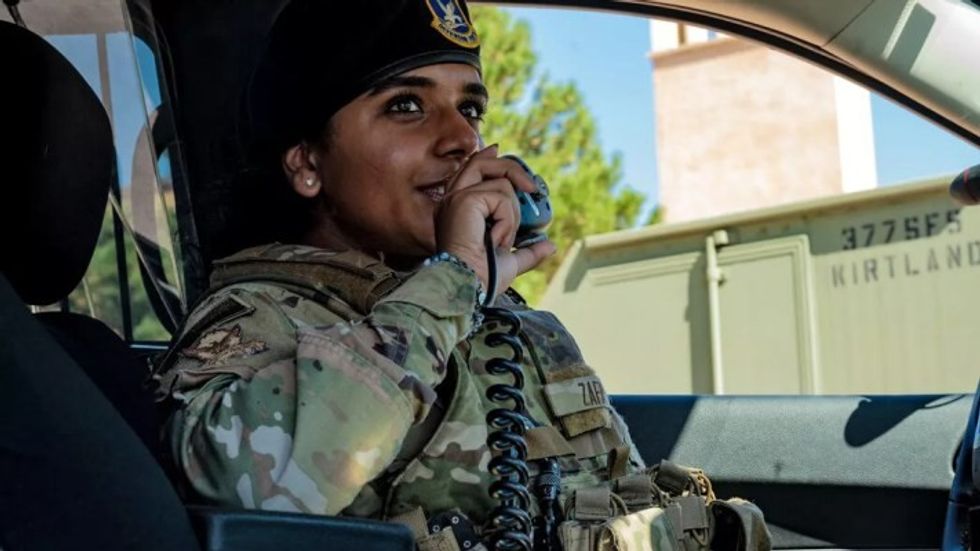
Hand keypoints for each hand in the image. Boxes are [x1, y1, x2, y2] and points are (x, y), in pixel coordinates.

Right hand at [435, 145, 556, 294]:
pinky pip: (502, 196)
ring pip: (502, 184)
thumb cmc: (481, 279)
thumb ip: (528, 251)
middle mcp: (452, 201)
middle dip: (511, 169)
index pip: (470, 171)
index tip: (498, 150)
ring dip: (512, 215)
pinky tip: (496, 239)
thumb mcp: (510, 261)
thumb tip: (549, 245)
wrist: (470, 286)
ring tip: (501, 240)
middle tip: (533, 189)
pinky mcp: (465, 200)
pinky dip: (507, 220)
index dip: (487, 158)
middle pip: (482, 163)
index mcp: (457, 211)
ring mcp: (457, 198)